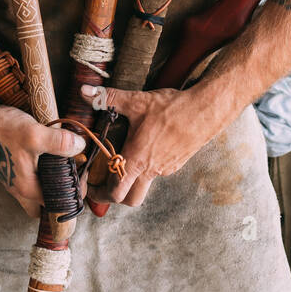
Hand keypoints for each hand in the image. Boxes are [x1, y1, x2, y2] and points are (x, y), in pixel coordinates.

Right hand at [0, 92, 84, 218]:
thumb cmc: (4, 129)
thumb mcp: (35, 134)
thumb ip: (59, 142)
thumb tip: (80, 146)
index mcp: (26, 187)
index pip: (54, 205)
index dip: (71, 196)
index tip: (82, 179)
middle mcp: (18, 187)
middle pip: (42, 205)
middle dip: (58, 197)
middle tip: (72, 178)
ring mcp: (13, 177)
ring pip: (36, 191)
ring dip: (49, 183)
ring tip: (64, 166)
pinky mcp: (10, 166)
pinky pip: (30, 177)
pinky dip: (41, 172)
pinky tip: (48, 155)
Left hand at [80, 81, 227, 207]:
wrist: (206, 111)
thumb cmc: (171, 109)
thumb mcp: (136, 101)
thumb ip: (108, 98)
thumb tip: (84, 92)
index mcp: (137, 161)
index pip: (114, 193)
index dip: (97, 194)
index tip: (88, 187)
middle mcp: (151, 171)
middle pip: (130, 199)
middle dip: (114, 196)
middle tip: (102, 183)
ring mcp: (165, 169)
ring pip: (144, 187)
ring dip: (131, 182)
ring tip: (120, 163)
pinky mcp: (176, 163)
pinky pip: (157, 174)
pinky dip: (146, 170)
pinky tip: (144, 149)